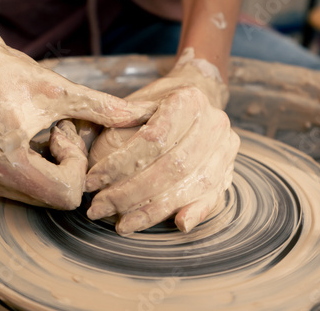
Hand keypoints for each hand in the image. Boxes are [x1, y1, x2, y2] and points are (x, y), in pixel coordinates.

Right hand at [0, 12, 154, 208]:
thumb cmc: (6, 71)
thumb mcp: (59, 90)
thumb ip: (104, 108)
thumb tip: (146, 114)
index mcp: (5, 163)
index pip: (66, 194)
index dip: (77, 164)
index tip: (66, 130)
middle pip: (56, 198)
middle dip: (68, 164)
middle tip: (58, 129)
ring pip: (44, 195)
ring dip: (55, 165)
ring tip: (45, 131)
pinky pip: (29, 188)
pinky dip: (42, 166)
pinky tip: (34, 138)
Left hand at [86, 49, 239, 233]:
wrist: (200, 96)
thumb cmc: (159, 103)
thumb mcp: (136, 103)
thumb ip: (118, 126)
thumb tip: (93, 162)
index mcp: (190, 101)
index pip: (153, 140)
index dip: (119, 164)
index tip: (92, 181)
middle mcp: (214, 124)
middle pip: (171, 167)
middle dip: (130, 193)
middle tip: (99, 208)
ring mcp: (225, 150)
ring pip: (189, 186)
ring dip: (152, 210)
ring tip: (121, 224)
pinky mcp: (227, 171)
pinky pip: (213, 197)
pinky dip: (195, 212)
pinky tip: (178, 225)